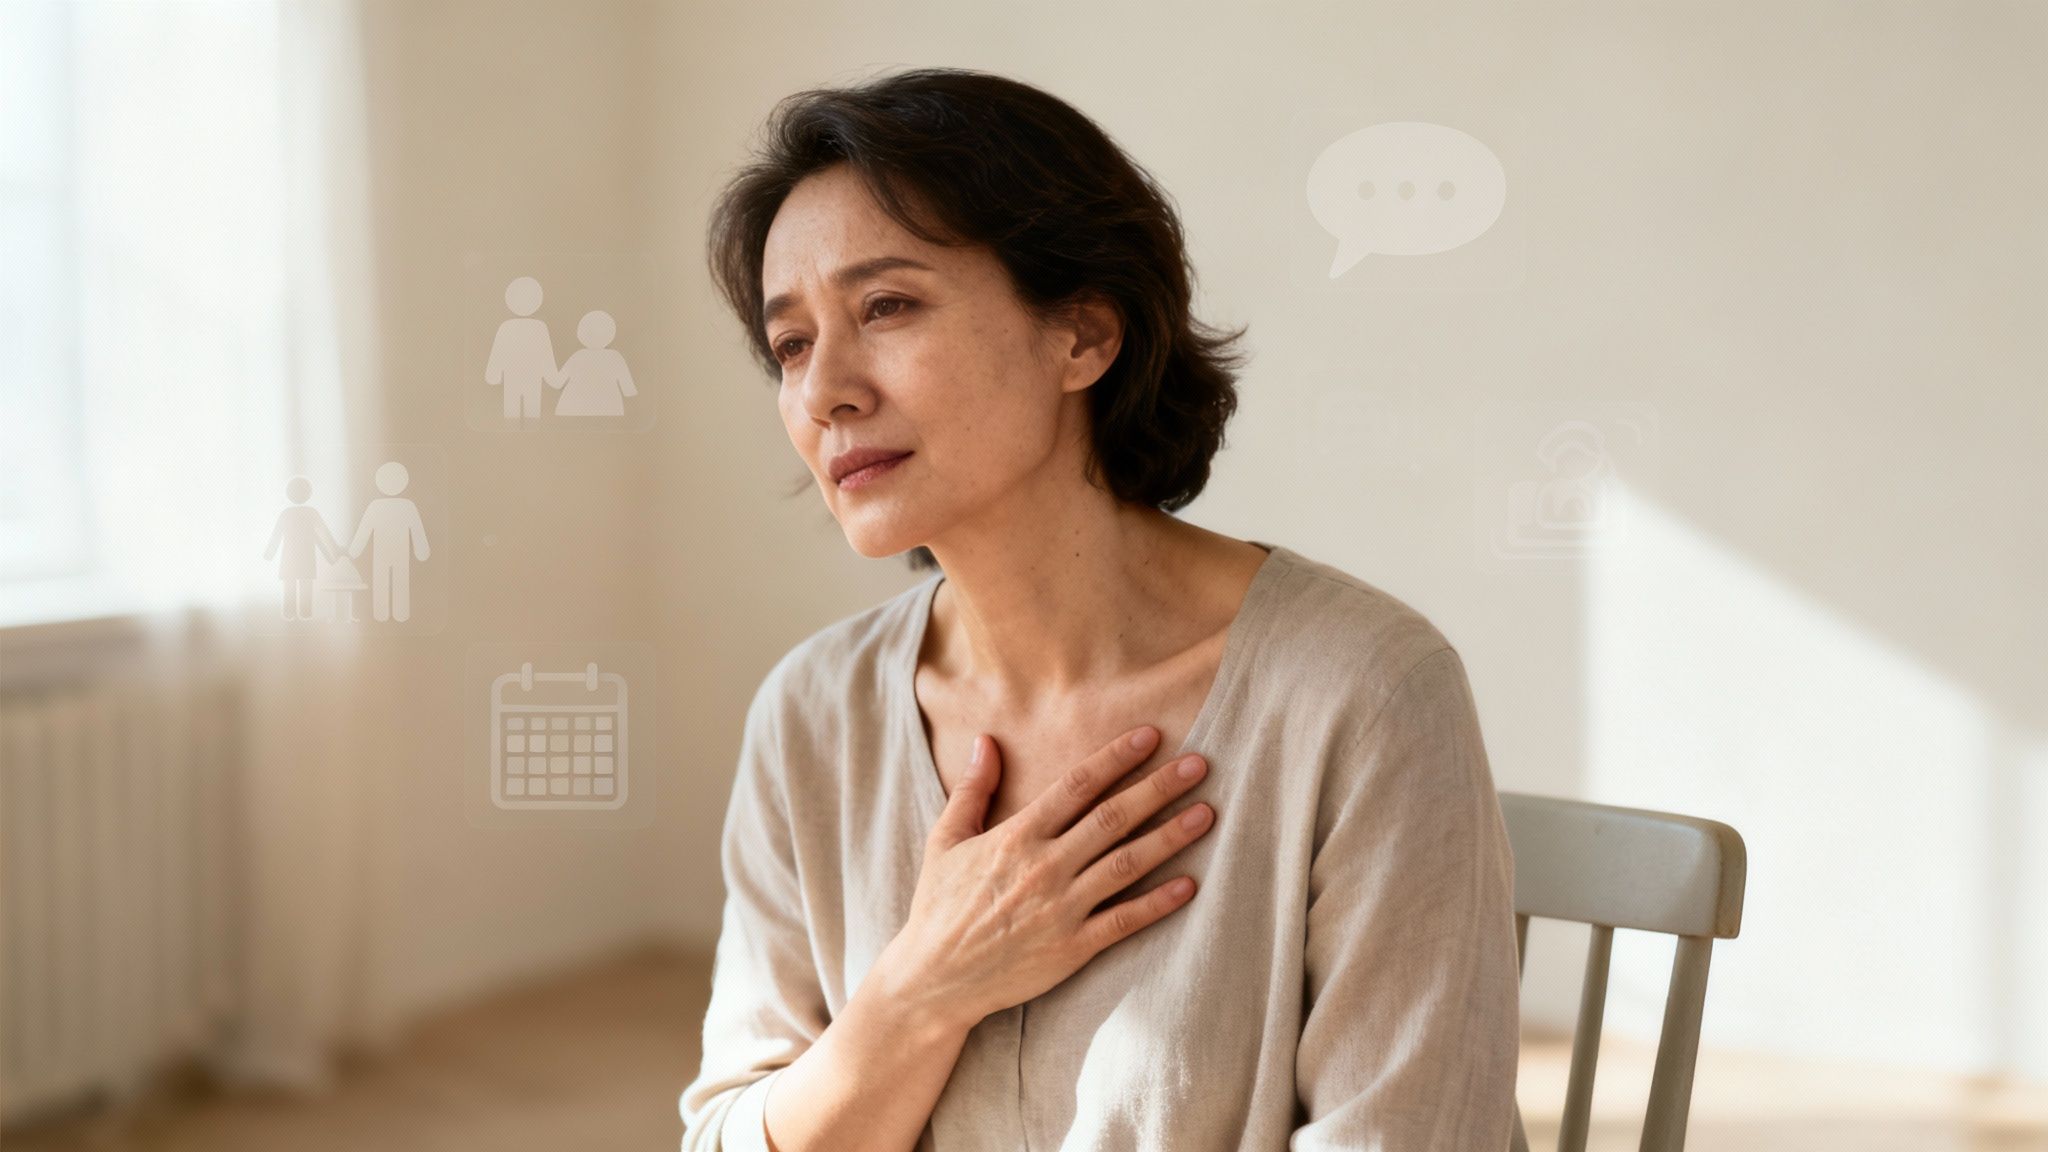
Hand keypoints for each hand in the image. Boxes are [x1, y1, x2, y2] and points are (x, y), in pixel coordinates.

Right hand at [876, 725, 1213, 1031]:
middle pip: (1113, 818)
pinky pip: (1124, 921)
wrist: (936, 979)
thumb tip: (986, 739)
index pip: (1076, 785)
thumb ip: (972, 790)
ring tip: (1206, 814)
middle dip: (1159, 788)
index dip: (1115, 757)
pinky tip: (1190, 884)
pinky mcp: (1072, 948)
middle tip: (1199, 764)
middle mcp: (1044, 867)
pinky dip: (1159, 903)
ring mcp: (1061, 908)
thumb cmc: (939, 907)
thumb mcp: (945, 840)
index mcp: (1016, 836)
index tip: (1150, 736)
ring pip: (1127, 864)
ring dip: (1170, 837)